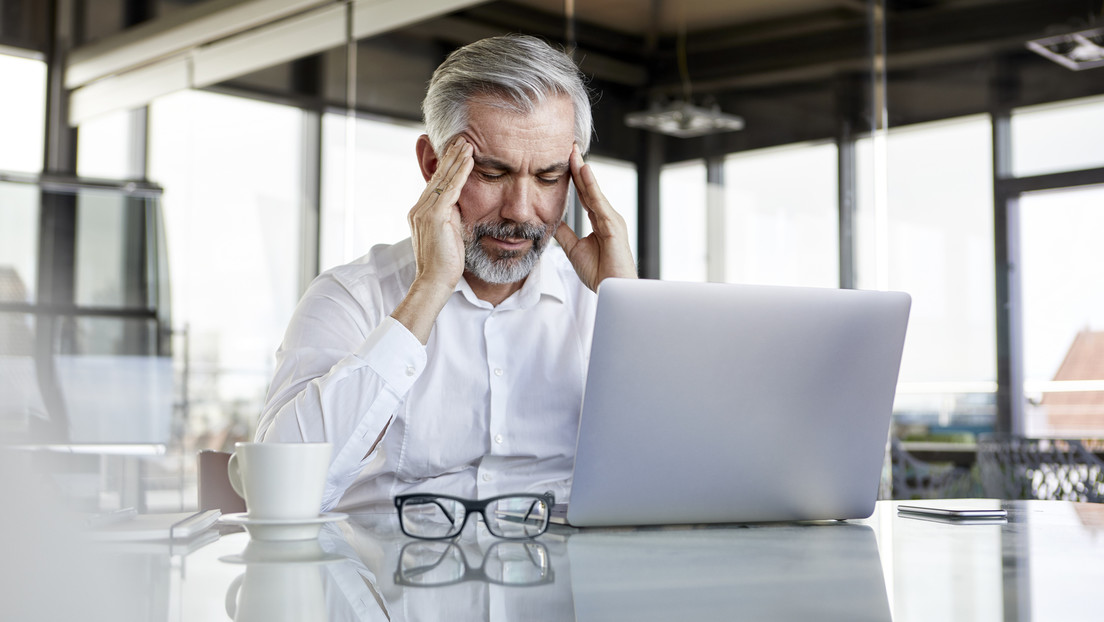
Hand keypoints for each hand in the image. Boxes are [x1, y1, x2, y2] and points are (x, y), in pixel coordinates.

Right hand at [392, 137, 472, 342]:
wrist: (434, 282)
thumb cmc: (445, 265)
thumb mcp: (448, 235)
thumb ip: (450, 218)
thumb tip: (460, 207)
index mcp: (421, 212)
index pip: (436, 184)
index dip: (446, 167)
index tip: (457, 152)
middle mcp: (419, 208)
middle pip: (437, 176)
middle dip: (450, 157)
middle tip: (462, 138)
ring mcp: (424, 211)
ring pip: (443, 179)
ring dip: (456, 159)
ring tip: (467, 143)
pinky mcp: (434, 216)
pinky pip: (450, 189)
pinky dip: (460, 173)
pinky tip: (469, 160)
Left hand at [555, 144, 637, 291]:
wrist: (612, 290)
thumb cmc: (599, 272)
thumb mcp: (574, 249)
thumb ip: (565, 234)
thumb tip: (551, 221)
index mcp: (599, 221)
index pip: (584, 194)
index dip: (574, 178)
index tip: (564, 161)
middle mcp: (606, 216)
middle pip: (589, 187)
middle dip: (578, 167)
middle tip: (568, 146)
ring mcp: (611, 219)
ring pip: (593, 190)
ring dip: (583, 170)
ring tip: (573, 152)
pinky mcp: (613, 224)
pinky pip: (599, 201)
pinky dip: (591, 185)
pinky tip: (584, 170)